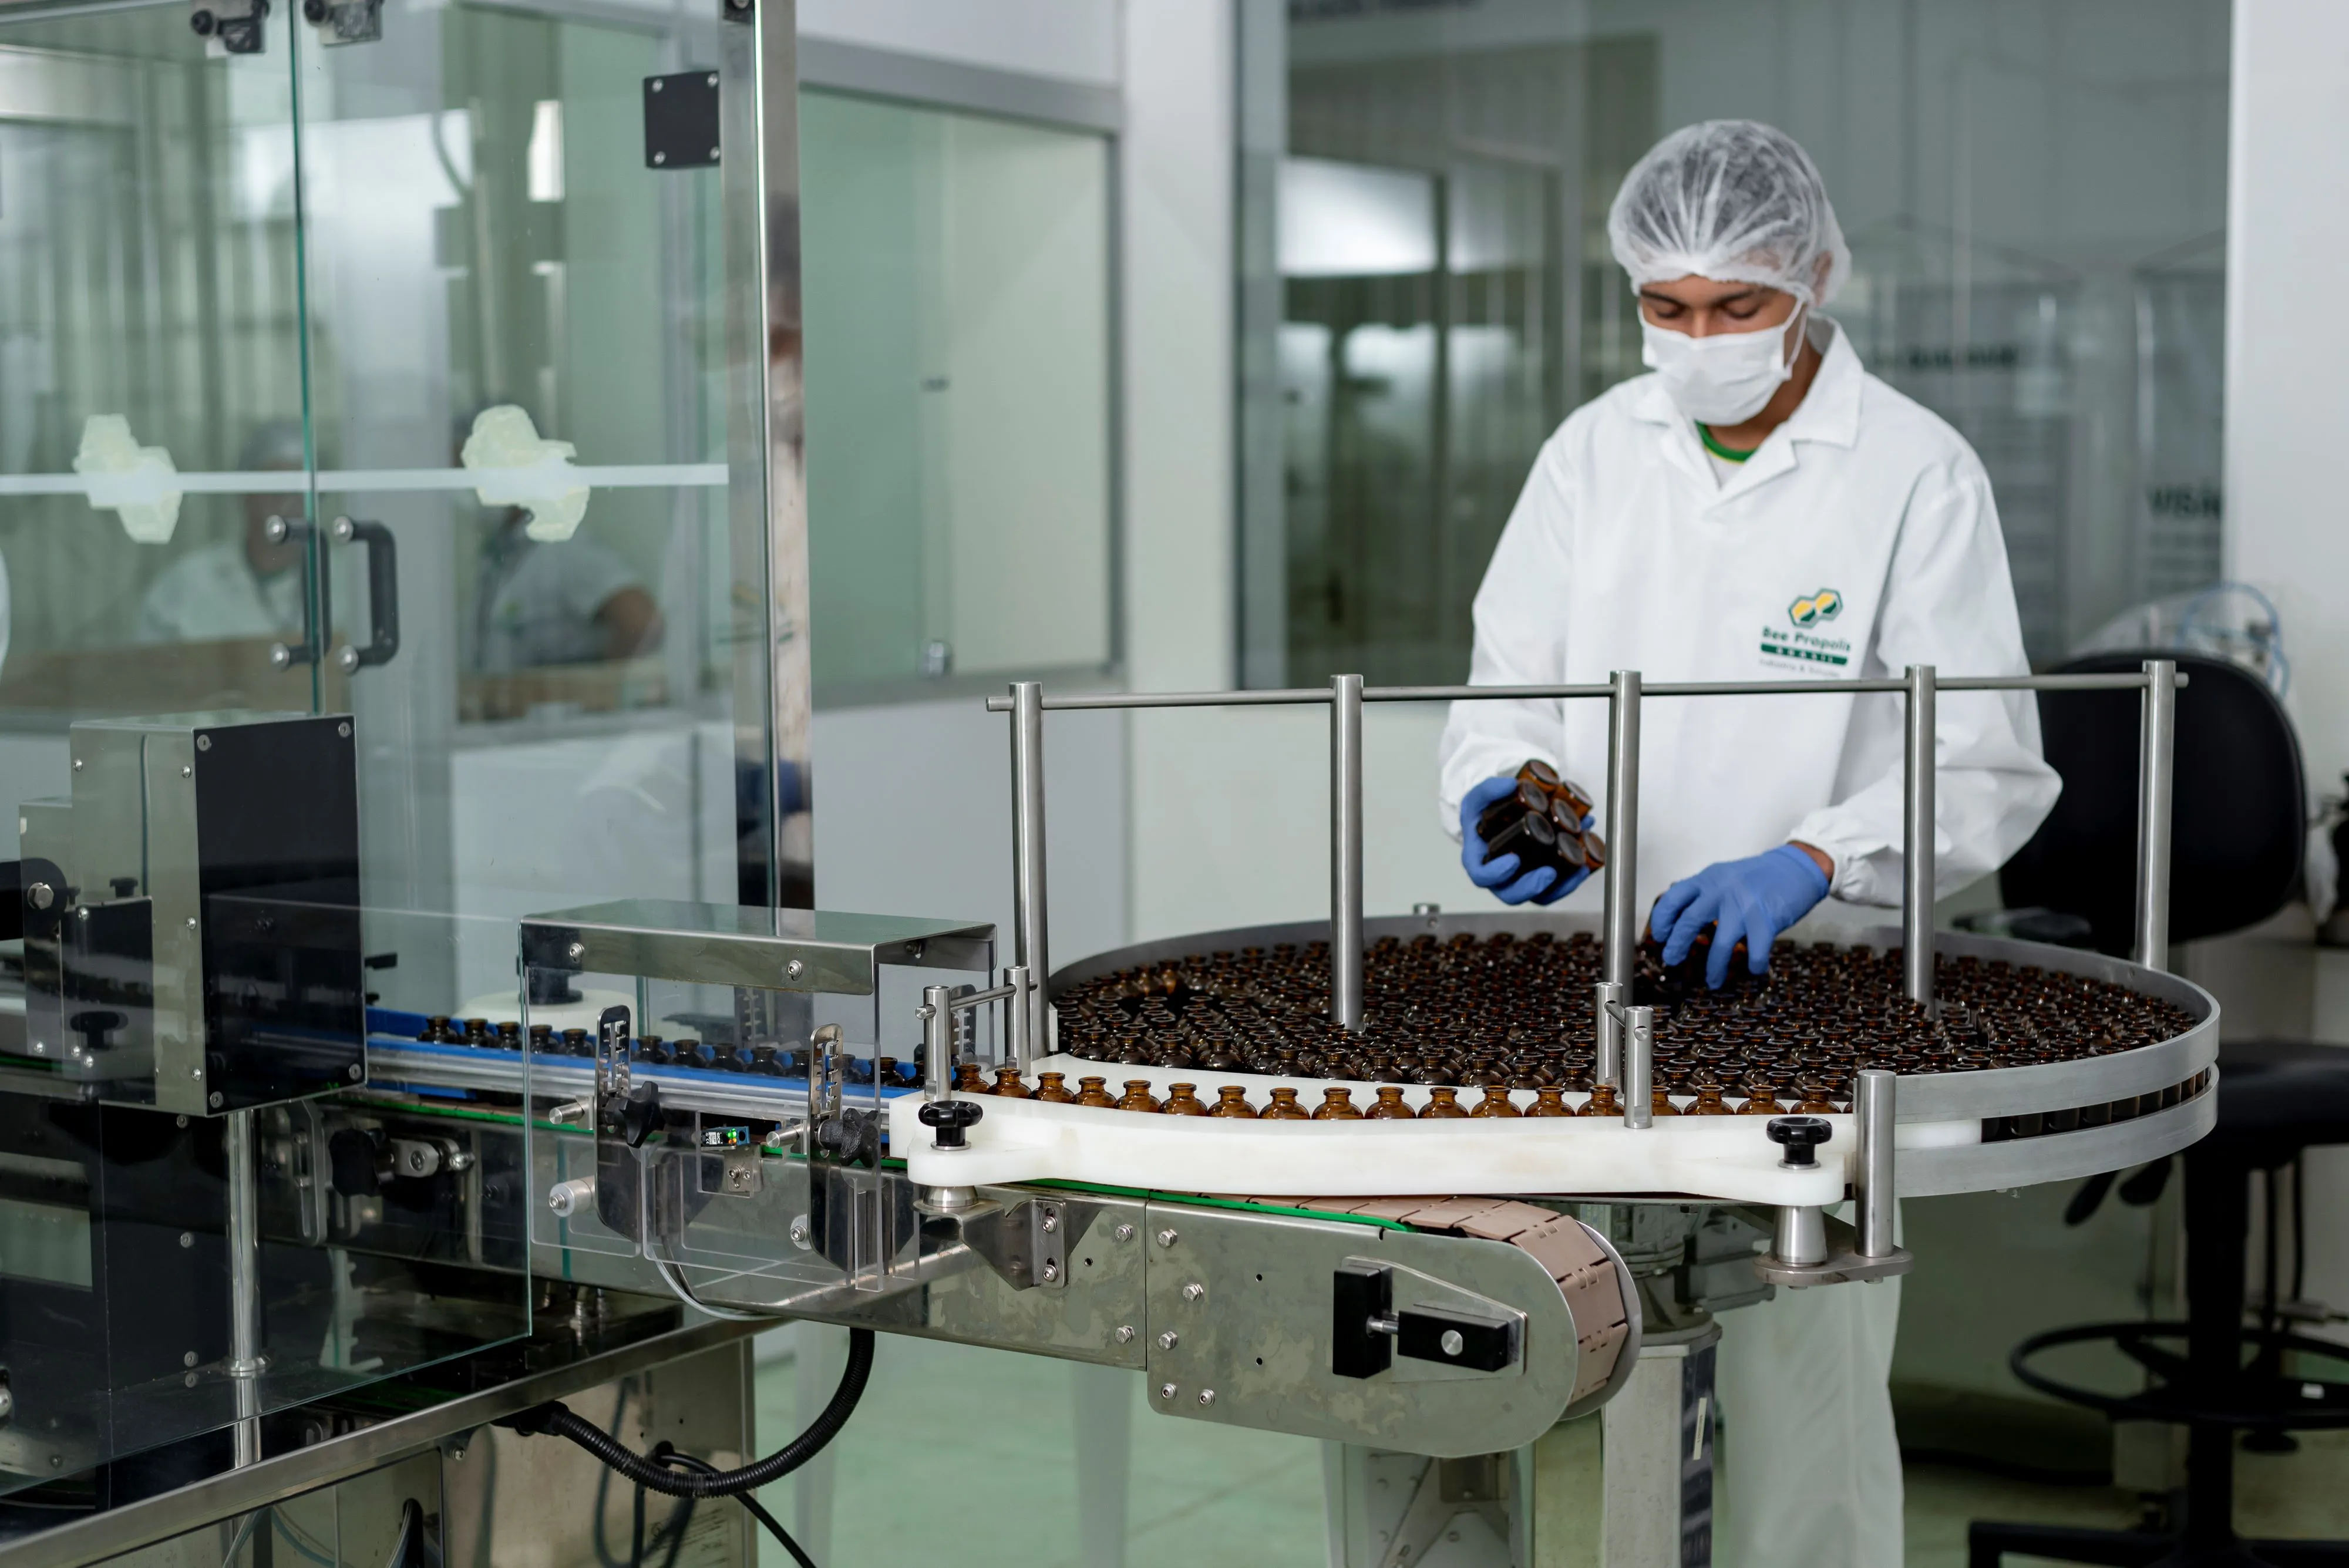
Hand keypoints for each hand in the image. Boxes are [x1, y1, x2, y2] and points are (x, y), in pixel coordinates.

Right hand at [1459, 775, 1592, 905]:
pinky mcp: (1538, 879)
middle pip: (1512, 894)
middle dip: (1532, 887)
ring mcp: (1520, 880)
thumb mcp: (1477, 798)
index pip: (1482, 876)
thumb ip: (1489, 789)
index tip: (1513, 860)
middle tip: (1549, 873)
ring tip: (1577, 869)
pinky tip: (1584, 867)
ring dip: (1561, 886)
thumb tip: (1511, 786)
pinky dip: (1571, 881)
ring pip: (1538, 895)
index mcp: (1479, 860)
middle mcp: (1499, 877)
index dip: (1496, 873)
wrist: (1496, 820)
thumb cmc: (1482, 815)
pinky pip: (1554, 889)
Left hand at [1650, 844, 1831, 987]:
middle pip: (1689, 922)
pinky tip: (1753, 969)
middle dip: (1677, 946)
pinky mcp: (1767, 920)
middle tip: (1671, 960)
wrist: (1795, 868)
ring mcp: (1745, 906)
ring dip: (1714, 968)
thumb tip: (1679, 918)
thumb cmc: (1758, 876)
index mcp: (1708, 879)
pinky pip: (1755, 952)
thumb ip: (1703, 893)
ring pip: (1720, 944)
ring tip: (1712, 981)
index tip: (1659, 936)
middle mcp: (1722, 891)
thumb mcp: (1723, 876)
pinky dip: (1753, 965)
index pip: (1674, 898)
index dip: (1662, 919)